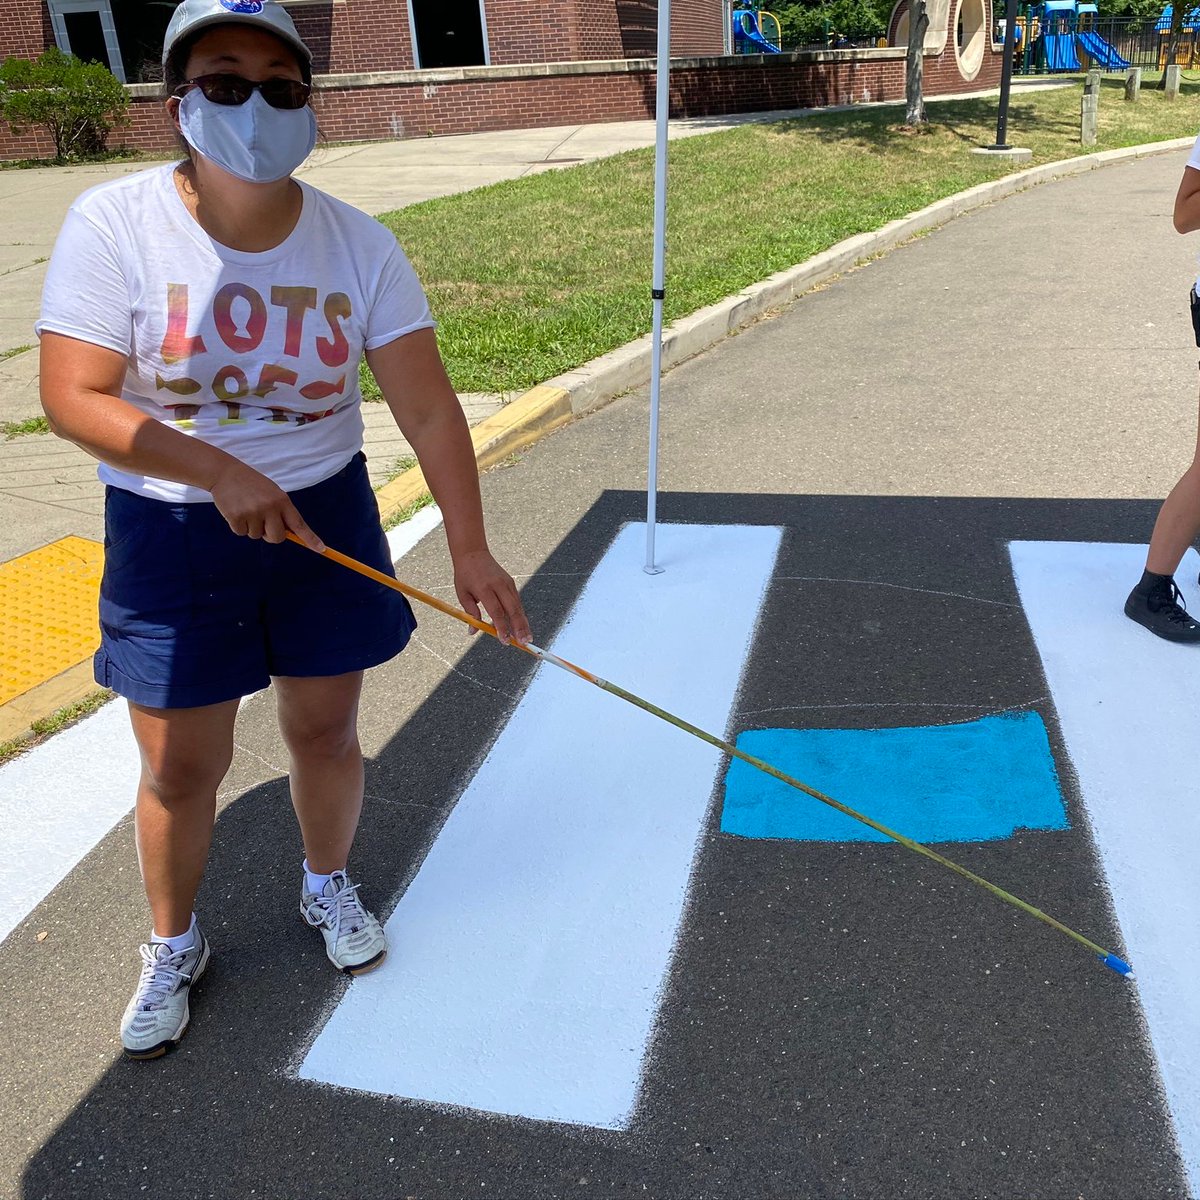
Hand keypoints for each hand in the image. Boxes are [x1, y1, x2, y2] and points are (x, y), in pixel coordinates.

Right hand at [208, 460, 324, 551]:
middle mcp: (270, 507)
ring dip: (252, 527)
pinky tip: (236, 510)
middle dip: (271, 535)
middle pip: (277, 538)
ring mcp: (253, 513)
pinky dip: (238, 526)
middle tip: (262, 521)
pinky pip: (241, 533)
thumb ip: (281, 512)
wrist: (225, 473)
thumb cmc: (252, 485)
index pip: (299, 524)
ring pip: (257, 536)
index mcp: (282, 501)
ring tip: (246, 508)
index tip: (321, 549)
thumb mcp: (272, 493)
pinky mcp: (236, 517)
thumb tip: (289, 534)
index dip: (310, 538)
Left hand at [453, 549, 530, 645]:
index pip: (496, 611)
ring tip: (527, 638)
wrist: (473, 553)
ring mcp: (507, 583)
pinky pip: (517, 601)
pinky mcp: (511, 583)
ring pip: (518, 606)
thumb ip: (470, 614)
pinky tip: (523, 626)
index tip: (505, 640)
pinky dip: (520, 614)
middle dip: (519, 628)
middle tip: (524, 642)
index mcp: (484, 589)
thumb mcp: (462, 594)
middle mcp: (499, 585)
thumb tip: (473, 632)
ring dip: (523, 623)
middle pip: (512, 610)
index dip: (502, 627)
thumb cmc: (465, 575)